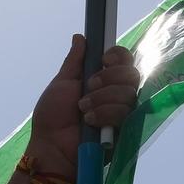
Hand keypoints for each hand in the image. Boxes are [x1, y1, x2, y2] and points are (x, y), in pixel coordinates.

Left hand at [24, 37, 141, 176]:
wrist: (52, 147)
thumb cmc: (53, 117)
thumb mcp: (62, 83)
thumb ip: (74, 61)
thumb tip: (80, 37)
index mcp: (102, 79)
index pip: (124, 59)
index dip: (118, 55)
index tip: (104, 60)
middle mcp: (116, 92)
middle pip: (131, 73)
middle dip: (108, 78)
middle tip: (88, 87)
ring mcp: (122, 111)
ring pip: (128, 93)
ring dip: (102, 99)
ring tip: (83, 110)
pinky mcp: (125, 129)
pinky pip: (126, 112)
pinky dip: (105, 114)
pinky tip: (90, 122)